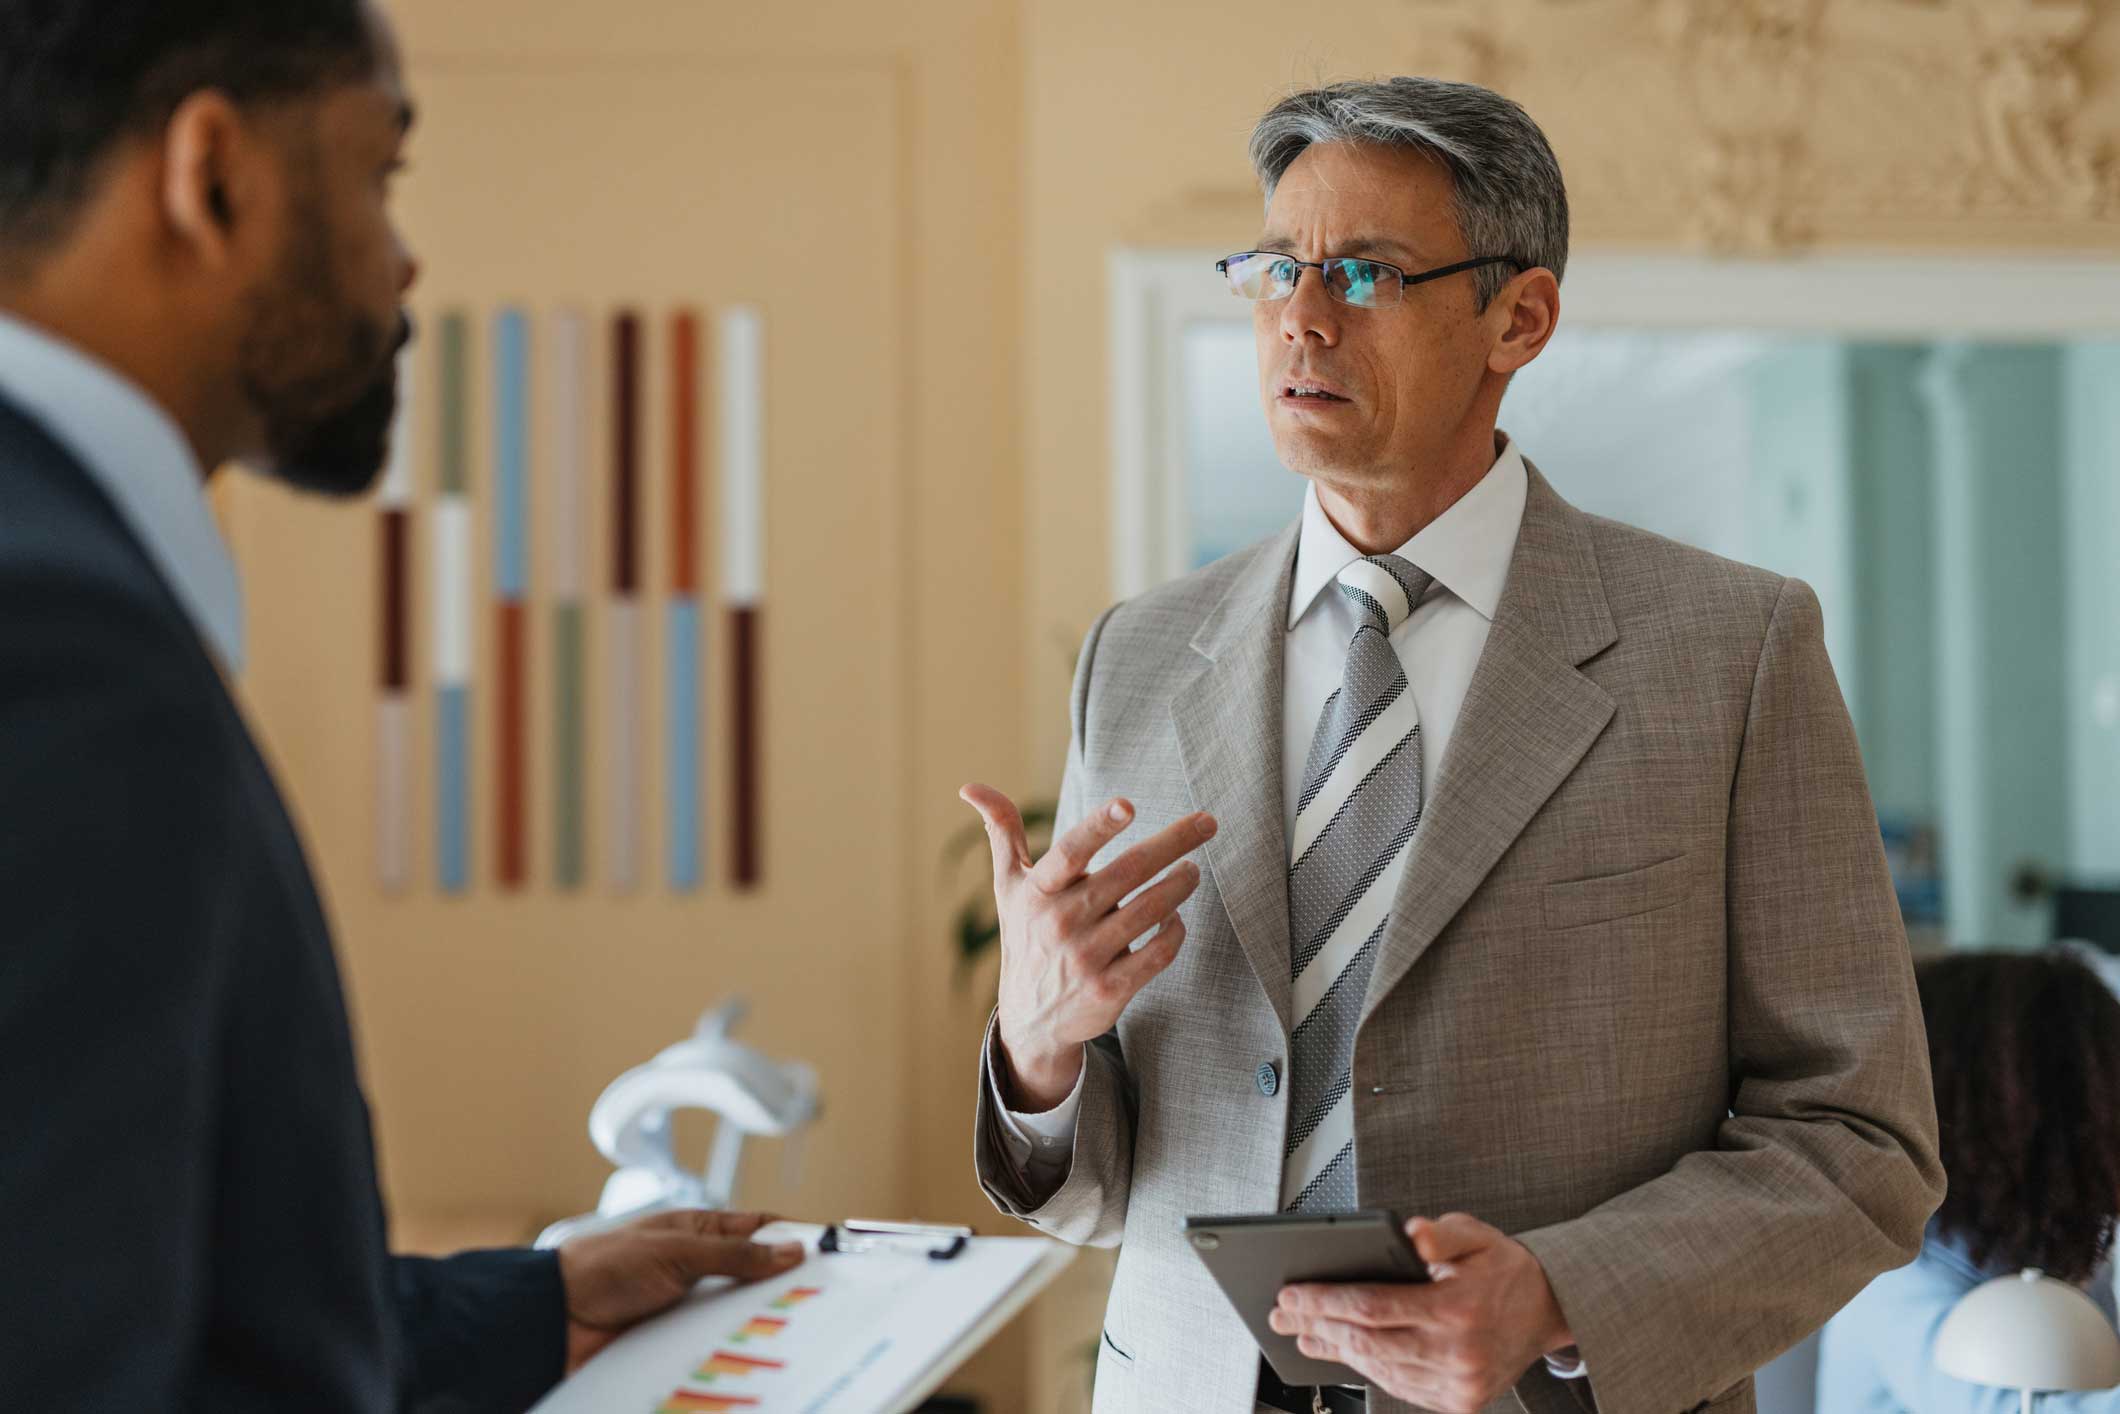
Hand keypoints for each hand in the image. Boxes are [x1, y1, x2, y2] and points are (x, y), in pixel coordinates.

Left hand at [557, 1210, 805, 1372]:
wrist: (551, 1318)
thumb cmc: (603, 1266)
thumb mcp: (676, 1252)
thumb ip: (733, 1254)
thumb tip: (790, 1250)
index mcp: (700, 1232)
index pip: (760, 1230)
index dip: (794, 1237)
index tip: (831, 1252)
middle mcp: (699, 1269)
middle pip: (756, 1278)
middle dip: (784, 1288)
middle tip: (821, 1303)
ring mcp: (689, 1308)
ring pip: (739, 1316)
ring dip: (758, 1324)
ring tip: (792, 1336)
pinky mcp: (677, 1343)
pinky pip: (715, 1347)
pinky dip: (732, 1351)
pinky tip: (750, 1358)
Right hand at [959, 783, 1214, 1110]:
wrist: (1030, 1019)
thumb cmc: (1026, 936)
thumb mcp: (1009, 887)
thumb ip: (1001, 833)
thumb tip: (970, 787)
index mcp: (1039, 891)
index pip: (1070, 852)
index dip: (1099, 827)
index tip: (1128, 805)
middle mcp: (1061, 922)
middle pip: (1128, 872)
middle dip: (1174, 843)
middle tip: (1207, 823)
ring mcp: (1086, 957)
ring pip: (1150, 910)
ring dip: (1180, 885)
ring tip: (1192, 871)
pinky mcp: (1110, 989)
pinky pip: (1158, 953)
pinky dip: (1175, 931)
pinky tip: (1177, 918)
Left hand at [1268, 1213, 1573, 1412]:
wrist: (1552, 1310)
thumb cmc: (1505, 1268)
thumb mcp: (1477, 1234)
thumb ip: (1440, 1233)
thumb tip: (1410, 1232)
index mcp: (1458, 1308)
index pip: (1373, 1306)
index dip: (1324, 1301)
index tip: (1291, 1293)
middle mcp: (1458, 1353)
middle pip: (1367, 1342)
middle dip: (1317, 1326)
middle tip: (1282, 1314)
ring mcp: (1459, 1384)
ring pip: (1380, 1369)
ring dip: (1337, 1350)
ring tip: (1304, 1332)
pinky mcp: (1460, 1402)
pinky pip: (1401, 1386)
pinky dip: (1368, 1368)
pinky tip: (1345, 1351)